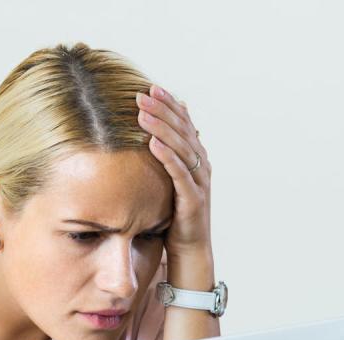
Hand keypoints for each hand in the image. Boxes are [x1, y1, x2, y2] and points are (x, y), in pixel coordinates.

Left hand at [136, 85, 212, 287]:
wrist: (189, 249)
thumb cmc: (175, 215)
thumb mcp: (169, 181)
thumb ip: (166, 158)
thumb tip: (152, 134)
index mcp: (197, 158)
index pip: (184, 123)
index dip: (168, 104)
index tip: (150, 87)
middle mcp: (202, 166)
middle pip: (183, 130)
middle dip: (162, 110)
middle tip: (142, 93)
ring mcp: (200, 182)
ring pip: (182, 147)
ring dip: (162, 128)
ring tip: (143, 112)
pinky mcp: (193, 199)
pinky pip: (180, 173)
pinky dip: (167, 156)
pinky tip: (153, 143)